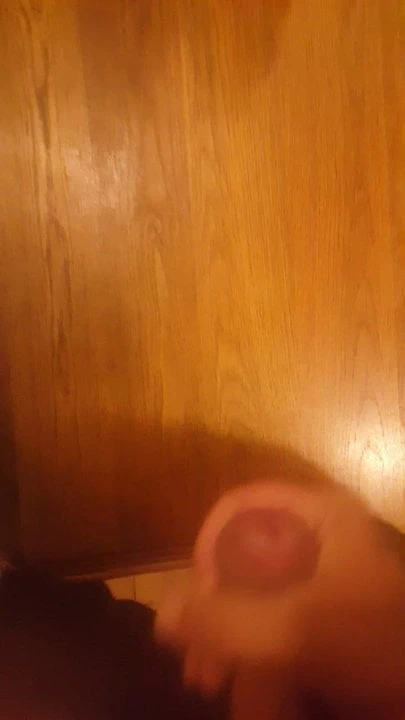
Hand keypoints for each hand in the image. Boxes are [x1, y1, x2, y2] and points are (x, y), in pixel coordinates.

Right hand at [156, 478, 404, 717]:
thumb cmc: (373, 642)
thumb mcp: (298, 627)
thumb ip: (226, 621)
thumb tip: (162, 613)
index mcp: (319, 517)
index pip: (243, 507)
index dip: (211, 543)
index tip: (198, 592)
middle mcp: (317, 540)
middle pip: (243, 558)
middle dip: (212, 611)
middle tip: (192, 656)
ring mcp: (322, 580)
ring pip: (254, 599)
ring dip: (225, 642)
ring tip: (206, 681)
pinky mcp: (324, 619)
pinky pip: (273, 627)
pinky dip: (251, 657)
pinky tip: (236, 691)